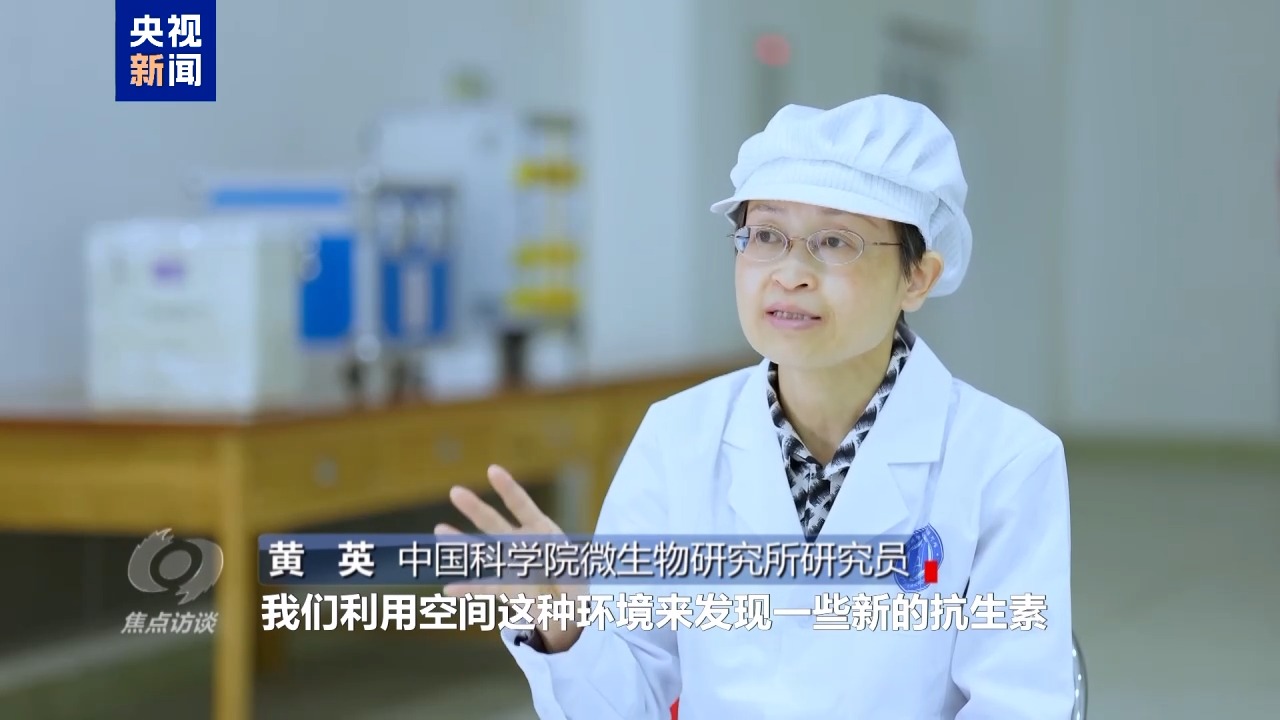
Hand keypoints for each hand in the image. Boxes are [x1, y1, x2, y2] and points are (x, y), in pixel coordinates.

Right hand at [437, 464, 585, 650]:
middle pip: (495, 524)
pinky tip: (449, 590)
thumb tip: (556, 561)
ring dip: (461, 543)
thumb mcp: (576, 573)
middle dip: (475, 509)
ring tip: (439, 531)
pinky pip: (484, 587)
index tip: (492, 471)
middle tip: (455, 492)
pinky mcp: (506, 588)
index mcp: (544, 534)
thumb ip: (564, 567)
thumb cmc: (578, 586)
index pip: (523, 507)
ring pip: (483, 552)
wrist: (574, 613)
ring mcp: (512, 566)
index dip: (508, 489)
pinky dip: (468, 589)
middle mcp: (523, 545)